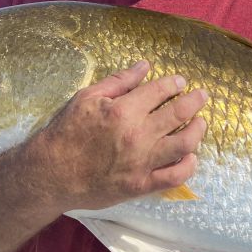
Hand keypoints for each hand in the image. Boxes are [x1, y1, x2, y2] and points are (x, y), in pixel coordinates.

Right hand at [27, 60, 207, 212]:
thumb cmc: (66, 132)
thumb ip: (119, 81)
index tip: (179, 82)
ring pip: (184, 144)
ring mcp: (142, 162)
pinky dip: (188, 166)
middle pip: (179, 113)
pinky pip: (175, 177)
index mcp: (124, 111)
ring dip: (198, 130)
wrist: (50, 174)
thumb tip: (145, 66)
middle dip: (195, 101)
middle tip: (201, 96)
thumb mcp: (87, 97)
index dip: (174, 83)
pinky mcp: (141, 185)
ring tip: (200, 123)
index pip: (161, 91)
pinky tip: (191, 156)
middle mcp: (138, 135)